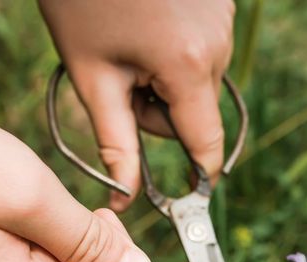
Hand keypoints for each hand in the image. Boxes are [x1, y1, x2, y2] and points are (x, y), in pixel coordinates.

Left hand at [38, 0, 234, 209]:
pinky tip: (152, 20)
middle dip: (160, 109)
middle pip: (196, 113)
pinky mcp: (223, 4)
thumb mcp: (93, 77)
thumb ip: (116, 144)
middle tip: (122, 75)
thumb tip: (125, 197)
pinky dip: (178, 50)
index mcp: (187, 68)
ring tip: (133, 38)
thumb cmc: (81, 1)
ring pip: (199, 82)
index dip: (198, 175)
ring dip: (168, 78)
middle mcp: (218, 46)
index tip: (193, 196)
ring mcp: (224, 22)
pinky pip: (206, 49)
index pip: (205, 144)